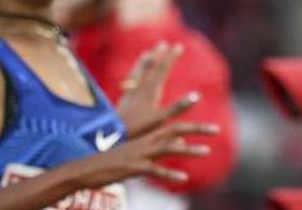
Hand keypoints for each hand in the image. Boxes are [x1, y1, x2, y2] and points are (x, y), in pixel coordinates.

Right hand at [78, 121, 218, 185]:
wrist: (85, 167)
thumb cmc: (113, 161)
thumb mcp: (140, 153)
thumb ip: (162, 148)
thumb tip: (183, 146)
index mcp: (147, 138)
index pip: (174, 125)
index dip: (193, 124)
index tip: (211, 125)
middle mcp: (146, 142)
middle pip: (175, 130)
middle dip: (197, 129)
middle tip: (217, 129)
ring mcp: (140, 154)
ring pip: (167, 148)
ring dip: (188, 151)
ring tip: (206, 152)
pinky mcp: (133, 167)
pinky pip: (154, 170)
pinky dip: (169, 173)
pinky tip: (183, 177)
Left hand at [116, 42, 196, 136]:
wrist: (110, 136)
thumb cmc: (138, 130)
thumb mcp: (161, 119)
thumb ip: (178, 107)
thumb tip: (197, 96)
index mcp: (150, 92)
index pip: (162, 70)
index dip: (171, 58)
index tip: (179, 46)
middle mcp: (139, 89)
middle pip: (151, 68)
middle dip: (159, 55)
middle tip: (165, 43)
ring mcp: (130, 95)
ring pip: (138, 73)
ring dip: (144, 62)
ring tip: (147, 54)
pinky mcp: (122, 102)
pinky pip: (128, 84)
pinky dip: (132, 77)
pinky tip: (130, 78)